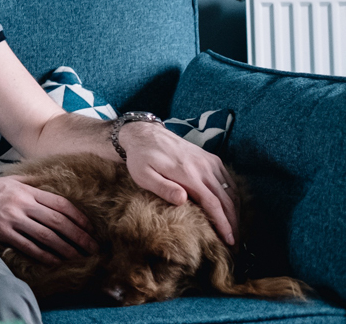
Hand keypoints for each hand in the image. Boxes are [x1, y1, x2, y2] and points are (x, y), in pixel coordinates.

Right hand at [0, 175, 94, 264]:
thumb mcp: (8, 179)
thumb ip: (29, 182)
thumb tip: (50, 184)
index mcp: (25, 189)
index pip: (60, 203)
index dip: (78, 216)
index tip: (90, 227)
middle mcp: (21, 203)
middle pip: (58, 221)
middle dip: (79, 235)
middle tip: (93, 246)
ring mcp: (11, 218)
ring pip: (46, 236)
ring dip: (66, 248)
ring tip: (79, 257)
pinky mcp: (2, 232)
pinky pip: (28, 246)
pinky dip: (44, 255)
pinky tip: (55, 261)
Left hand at [118, 121, 238, 244]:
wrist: (145, 134)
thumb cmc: (141, 158)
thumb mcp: (143, 175)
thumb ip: (162, 187)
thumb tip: (183, 200)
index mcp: (187, 173)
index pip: (213, 203)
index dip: (223, 223)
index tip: (229, 240)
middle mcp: (203, 166)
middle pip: (227, 199)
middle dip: (233, 223)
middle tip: (235, 243)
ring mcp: (209, 161)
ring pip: (231, 191)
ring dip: (236, 212)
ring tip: (235, 230)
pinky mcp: (211, 158)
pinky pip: (228, 181)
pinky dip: (233, 197)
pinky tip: (231, 210)